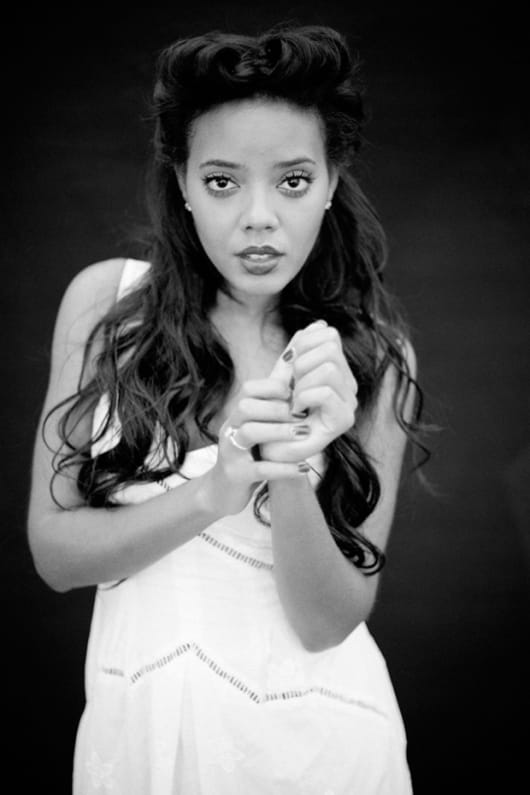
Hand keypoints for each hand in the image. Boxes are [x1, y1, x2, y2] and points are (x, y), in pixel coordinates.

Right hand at [203, 378, 310, 514]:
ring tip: (304, 434)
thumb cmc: (248, 454)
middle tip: (301, 415)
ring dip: (279, 432)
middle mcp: (230, 429)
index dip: (272, 387)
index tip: (295, 393)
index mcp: (237, 415)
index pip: (249, 390)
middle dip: (276, 408)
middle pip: (245, 407)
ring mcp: (231, 452)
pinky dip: (284, 468)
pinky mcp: (237, 476)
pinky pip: (260, 469)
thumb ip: (273, 406)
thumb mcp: (257, 428)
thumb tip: (294, 372)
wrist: (221, 492)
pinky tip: (304, 467)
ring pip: (250, 433)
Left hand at [260, 321, 357, 462]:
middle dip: (302, 363)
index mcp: (338, 369)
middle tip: (292, 387)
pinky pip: (326, 391)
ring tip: (294, 401)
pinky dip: (305, 397)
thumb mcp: (284, 375)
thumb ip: (299, 350)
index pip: (329, 335)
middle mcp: (348, 384)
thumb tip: (318, 323)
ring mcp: (349, 402)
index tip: (291, 367)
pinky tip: (297, 410)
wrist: (272, 446)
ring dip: (303, 383)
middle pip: (331, 348)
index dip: (304, 344)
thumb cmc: (277, 412)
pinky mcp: (344, 420)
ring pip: (330, 368)